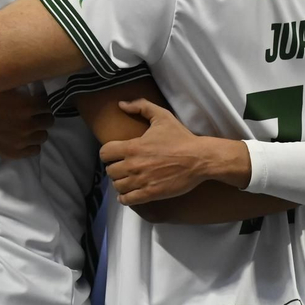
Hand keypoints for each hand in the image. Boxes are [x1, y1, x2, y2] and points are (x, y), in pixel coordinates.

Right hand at [0, 89, 53, 158]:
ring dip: (38, 130)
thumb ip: (19, 86)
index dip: (42, 101)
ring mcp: (21, 141)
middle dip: (42, 115)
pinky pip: (34, 151)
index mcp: (27, 106)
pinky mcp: (12, 152)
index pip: (47, 105)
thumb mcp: (0, 85)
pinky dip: (32, 144)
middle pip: (48, 121)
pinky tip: (25, 138)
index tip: (35, 100)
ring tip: (28, 126)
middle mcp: (27, 125)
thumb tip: (31, 82)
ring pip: (43, 137)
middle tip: (33, 112)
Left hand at [99, 98, 247, 205]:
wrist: (199, 158)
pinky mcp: (150, 193)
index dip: (107, 154)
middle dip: (115, 169)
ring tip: (127, 180)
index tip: (114, 155)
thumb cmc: (181, 137)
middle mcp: (133, 165)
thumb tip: (121, 104)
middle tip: (123, 167)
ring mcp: (141, 181)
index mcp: (133, 147)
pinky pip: (127, 200)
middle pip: (110, 171)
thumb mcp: (162, 116)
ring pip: (117, 186)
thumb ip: (140, 106)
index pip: (104, 153)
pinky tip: (129, 194)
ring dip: (120, 183)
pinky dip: (125, 198)